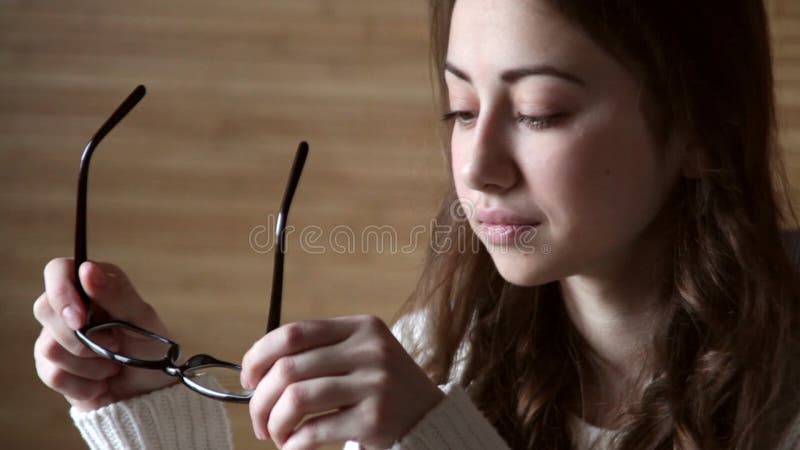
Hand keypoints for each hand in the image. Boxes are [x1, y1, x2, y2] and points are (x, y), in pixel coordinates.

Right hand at [33, 257, 176, 411]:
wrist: (149, 394)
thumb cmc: (151, 350)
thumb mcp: (143, 321)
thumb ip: (117, 295)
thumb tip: (87, 270)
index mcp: (95, 285)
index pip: (58, 270)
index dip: (62, 292)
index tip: (80, 319)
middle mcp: (71, 307)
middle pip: (45, 309)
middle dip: (83, 337)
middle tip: (114, 345)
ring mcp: (57, 337)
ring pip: (49, 347)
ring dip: (90, 363)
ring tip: (112, 365)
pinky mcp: (52, 367)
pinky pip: (52, 374)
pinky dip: (84, 384)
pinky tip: (101, 383)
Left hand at [240, 315, 444, 449]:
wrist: (429, 417)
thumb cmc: (382, 387)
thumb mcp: (360, 354)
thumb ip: (319, 353)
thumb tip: (255, 373)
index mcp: (361, 327)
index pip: (293, 333)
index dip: (259, 356)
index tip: (248, 379)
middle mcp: (370, 350)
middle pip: (288, 368)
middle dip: (260, 400)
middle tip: (258, 421)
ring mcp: (375, 384)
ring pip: (297, 398)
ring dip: (274, 423)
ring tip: (275, 434)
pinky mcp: (376, 418)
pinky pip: (317, 430)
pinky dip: (295, 443)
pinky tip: (293, 445)